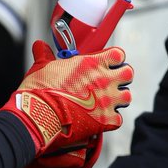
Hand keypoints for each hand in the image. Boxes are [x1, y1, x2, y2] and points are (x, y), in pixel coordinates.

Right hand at [1, 41, 132, 156]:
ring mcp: (106, 101)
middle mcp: (103, 80)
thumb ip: (45, 55)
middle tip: (111, 81)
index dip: (114, 58)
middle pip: (128, 73)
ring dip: (118, 98)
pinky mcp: (105, 120)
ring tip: (107, 100)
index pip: (118, 54)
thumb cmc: (41, 90)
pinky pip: (118, 119)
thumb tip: (39, 46)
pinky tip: (100, 118)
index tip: (108, 62)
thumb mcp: (41, 66)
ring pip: (127, 96)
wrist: (39, 115)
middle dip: (121, 77)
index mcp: (91, 63)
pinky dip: (111, 120)